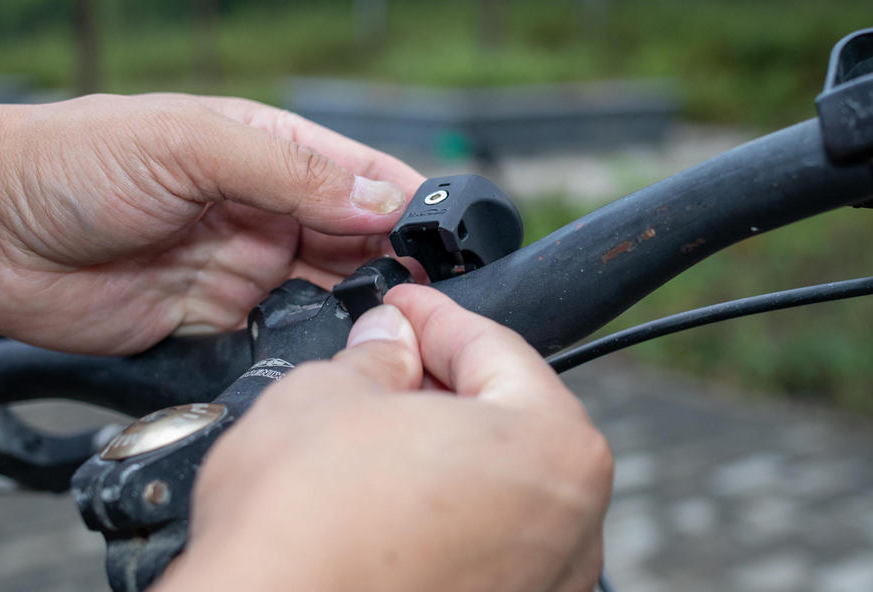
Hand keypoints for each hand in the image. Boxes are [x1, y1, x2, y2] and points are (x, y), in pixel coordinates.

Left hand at [0, 93, 423, 353]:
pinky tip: (328, 353)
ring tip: (383, 328)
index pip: (361, 176)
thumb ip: (290, 172)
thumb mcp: (192, 145)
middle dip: (391, 267)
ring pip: (325, 293)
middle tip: (423, 298)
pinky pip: (278, 336)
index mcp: (271, 150)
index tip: (446, 240)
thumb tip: (382, 197)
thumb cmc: (75, 161)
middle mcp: (267, 208)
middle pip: (355, 241)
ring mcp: (243, 265)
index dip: (406, 205)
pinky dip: (305, 346)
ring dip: (354, 309)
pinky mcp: (215, 319)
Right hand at [159, 286, 612, 591]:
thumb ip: (376, 357)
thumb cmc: (303, 533)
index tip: (404, 308)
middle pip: (508, 420)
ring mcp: (544, 582)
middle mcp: (570, 524)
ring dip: (443, 450)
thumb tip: (388, 345)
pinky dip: (443, 513)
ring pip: (496, 485)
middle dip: (443, 382)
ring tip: (377, 431)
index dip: (434, 317)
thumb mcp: (328, 396)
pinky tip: (385, 501)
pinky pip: (480, 543)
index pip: (495, 349)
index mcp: (552, 447)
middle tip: (386, 357)